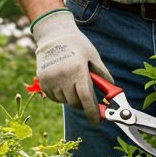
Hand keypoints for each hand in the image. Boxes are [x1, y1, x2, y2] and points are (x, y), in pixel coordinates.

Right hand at [31, 10, 111, 124]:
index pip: (86, 98)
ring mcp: (51, 80)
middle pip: (75, 102)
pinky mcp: (43, 81)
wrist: (54, 34)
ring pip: (65, 101)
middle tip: (86, 93)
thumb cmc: (77, 44)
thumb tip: (112, 90)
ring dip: (71, 97)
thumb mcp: (93, 56)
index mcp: (77, 70)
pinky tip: (63, 81)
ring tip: (72, 81)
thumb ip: (102, 74)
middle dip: (83, 102)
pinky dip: (61, 95)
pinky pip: (55, 97)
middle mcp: (63, 77)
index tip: (97, 122)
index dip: (92, 113)